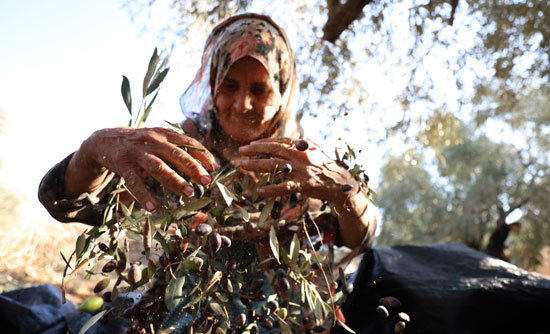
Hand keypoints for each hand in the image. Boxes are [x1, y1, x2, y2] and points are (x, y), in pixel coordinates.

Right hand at [65, 127, 217, 210]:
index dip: (203, 154)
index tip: (214, 167)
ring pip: (159, 167)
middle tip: (207, 181)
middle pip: (177, 154)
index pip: (189, 142)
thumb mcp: (159, 138)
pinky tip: (153, 208)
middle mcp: (152, 141)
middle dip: (193, 168)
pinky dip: (144, 195)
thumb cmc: (140, 143)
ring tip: (189, 193)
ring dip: (175, 180)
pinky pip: (135, 183)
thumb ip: (177, 147)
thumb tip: (203, 163)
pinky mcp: (123, 165)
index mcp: (164, 134)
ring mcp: (137, 153)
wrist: (105, 139)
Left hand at [238, 137, 357, 205]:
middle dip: (254, 150)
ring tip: (242, 165)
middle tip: (240, 152)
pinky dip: (271, 189)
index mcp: (302, 146)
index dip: (263, 143)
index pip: (278, 141)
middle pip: (273, 150)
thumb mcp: (313, 151)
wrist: (340, 182)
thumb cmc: (324, 166)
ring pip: (274, 166)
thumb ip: (298, 146)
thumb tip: (281, 143)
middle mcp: (300, 155)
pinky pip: (284, 187)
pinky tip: (260, 191)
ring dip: (256, 165)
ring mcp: (301, 170)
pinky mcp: (303, 185)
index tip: (251, 145)